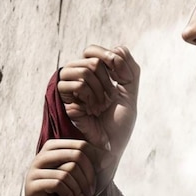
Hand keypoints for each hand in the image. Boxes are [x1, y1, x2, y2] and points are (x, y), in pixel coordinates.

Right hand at [25, 139, 111, 195]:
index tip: (103, 171)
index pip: (81, 145)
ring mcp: (34, 170)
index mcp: (54, 148)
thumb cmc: (66, 193)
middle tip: (92, 191)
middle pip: (76, 156)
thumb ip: (91, 164)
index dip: (96, 158)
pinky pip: (57, 184)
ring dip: (80, 189)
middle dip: (89, 175)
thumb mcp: (79, 176)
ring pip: (67, 171)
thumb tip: (111, 156)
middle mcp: (42, 156)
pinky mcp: (31, 186)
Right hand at [58, 45, 139, 171]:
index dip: (110, 59)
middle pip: (91, 59)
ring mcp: (70, 88)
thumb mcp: (131, 91)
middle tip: (110, 99)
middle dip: (108, 80)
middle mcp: (78, 78)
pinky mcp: (64, 100)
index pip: (92, 50)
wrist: (111, 146)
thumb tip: (117, 48)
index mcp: (93, 74)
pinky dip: (90, 97)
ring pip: (83, 70)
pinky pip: (76, 84)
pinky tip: (92, 111)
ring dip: (99, 90)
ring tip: (101, 106)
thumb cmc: (120, 122)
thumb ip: (130, 68)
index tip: (121, 79)